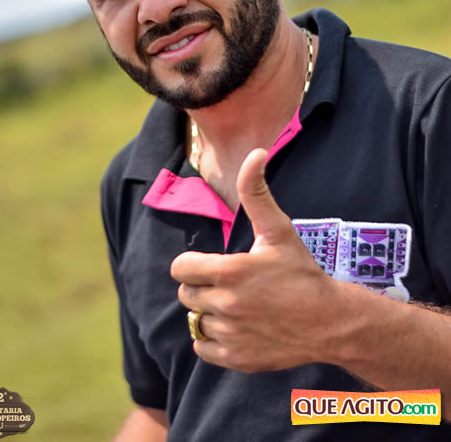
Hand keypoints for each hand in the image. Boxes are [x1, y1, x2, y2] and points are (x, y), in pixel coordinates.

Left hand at [171, 149, 340, 371]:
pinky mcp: (235, 358)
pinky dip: (212, 340)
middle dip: (201, 286)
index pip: (180, 268)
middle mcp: (224, 304)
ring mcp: (229, 335)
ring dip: (209, 313)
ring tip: (235, 306)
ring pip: (196, 321)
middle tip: (227, 284)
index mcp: (229, 271)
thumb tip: (256, 153)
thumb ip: (257, 191)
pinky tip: (234, 327)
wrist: (330, 322)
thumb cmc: (303, 273)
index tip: (211, 265)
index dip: (192, 264)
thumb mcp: (279, 230)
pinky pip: (203, 348)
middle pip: (186, 295)